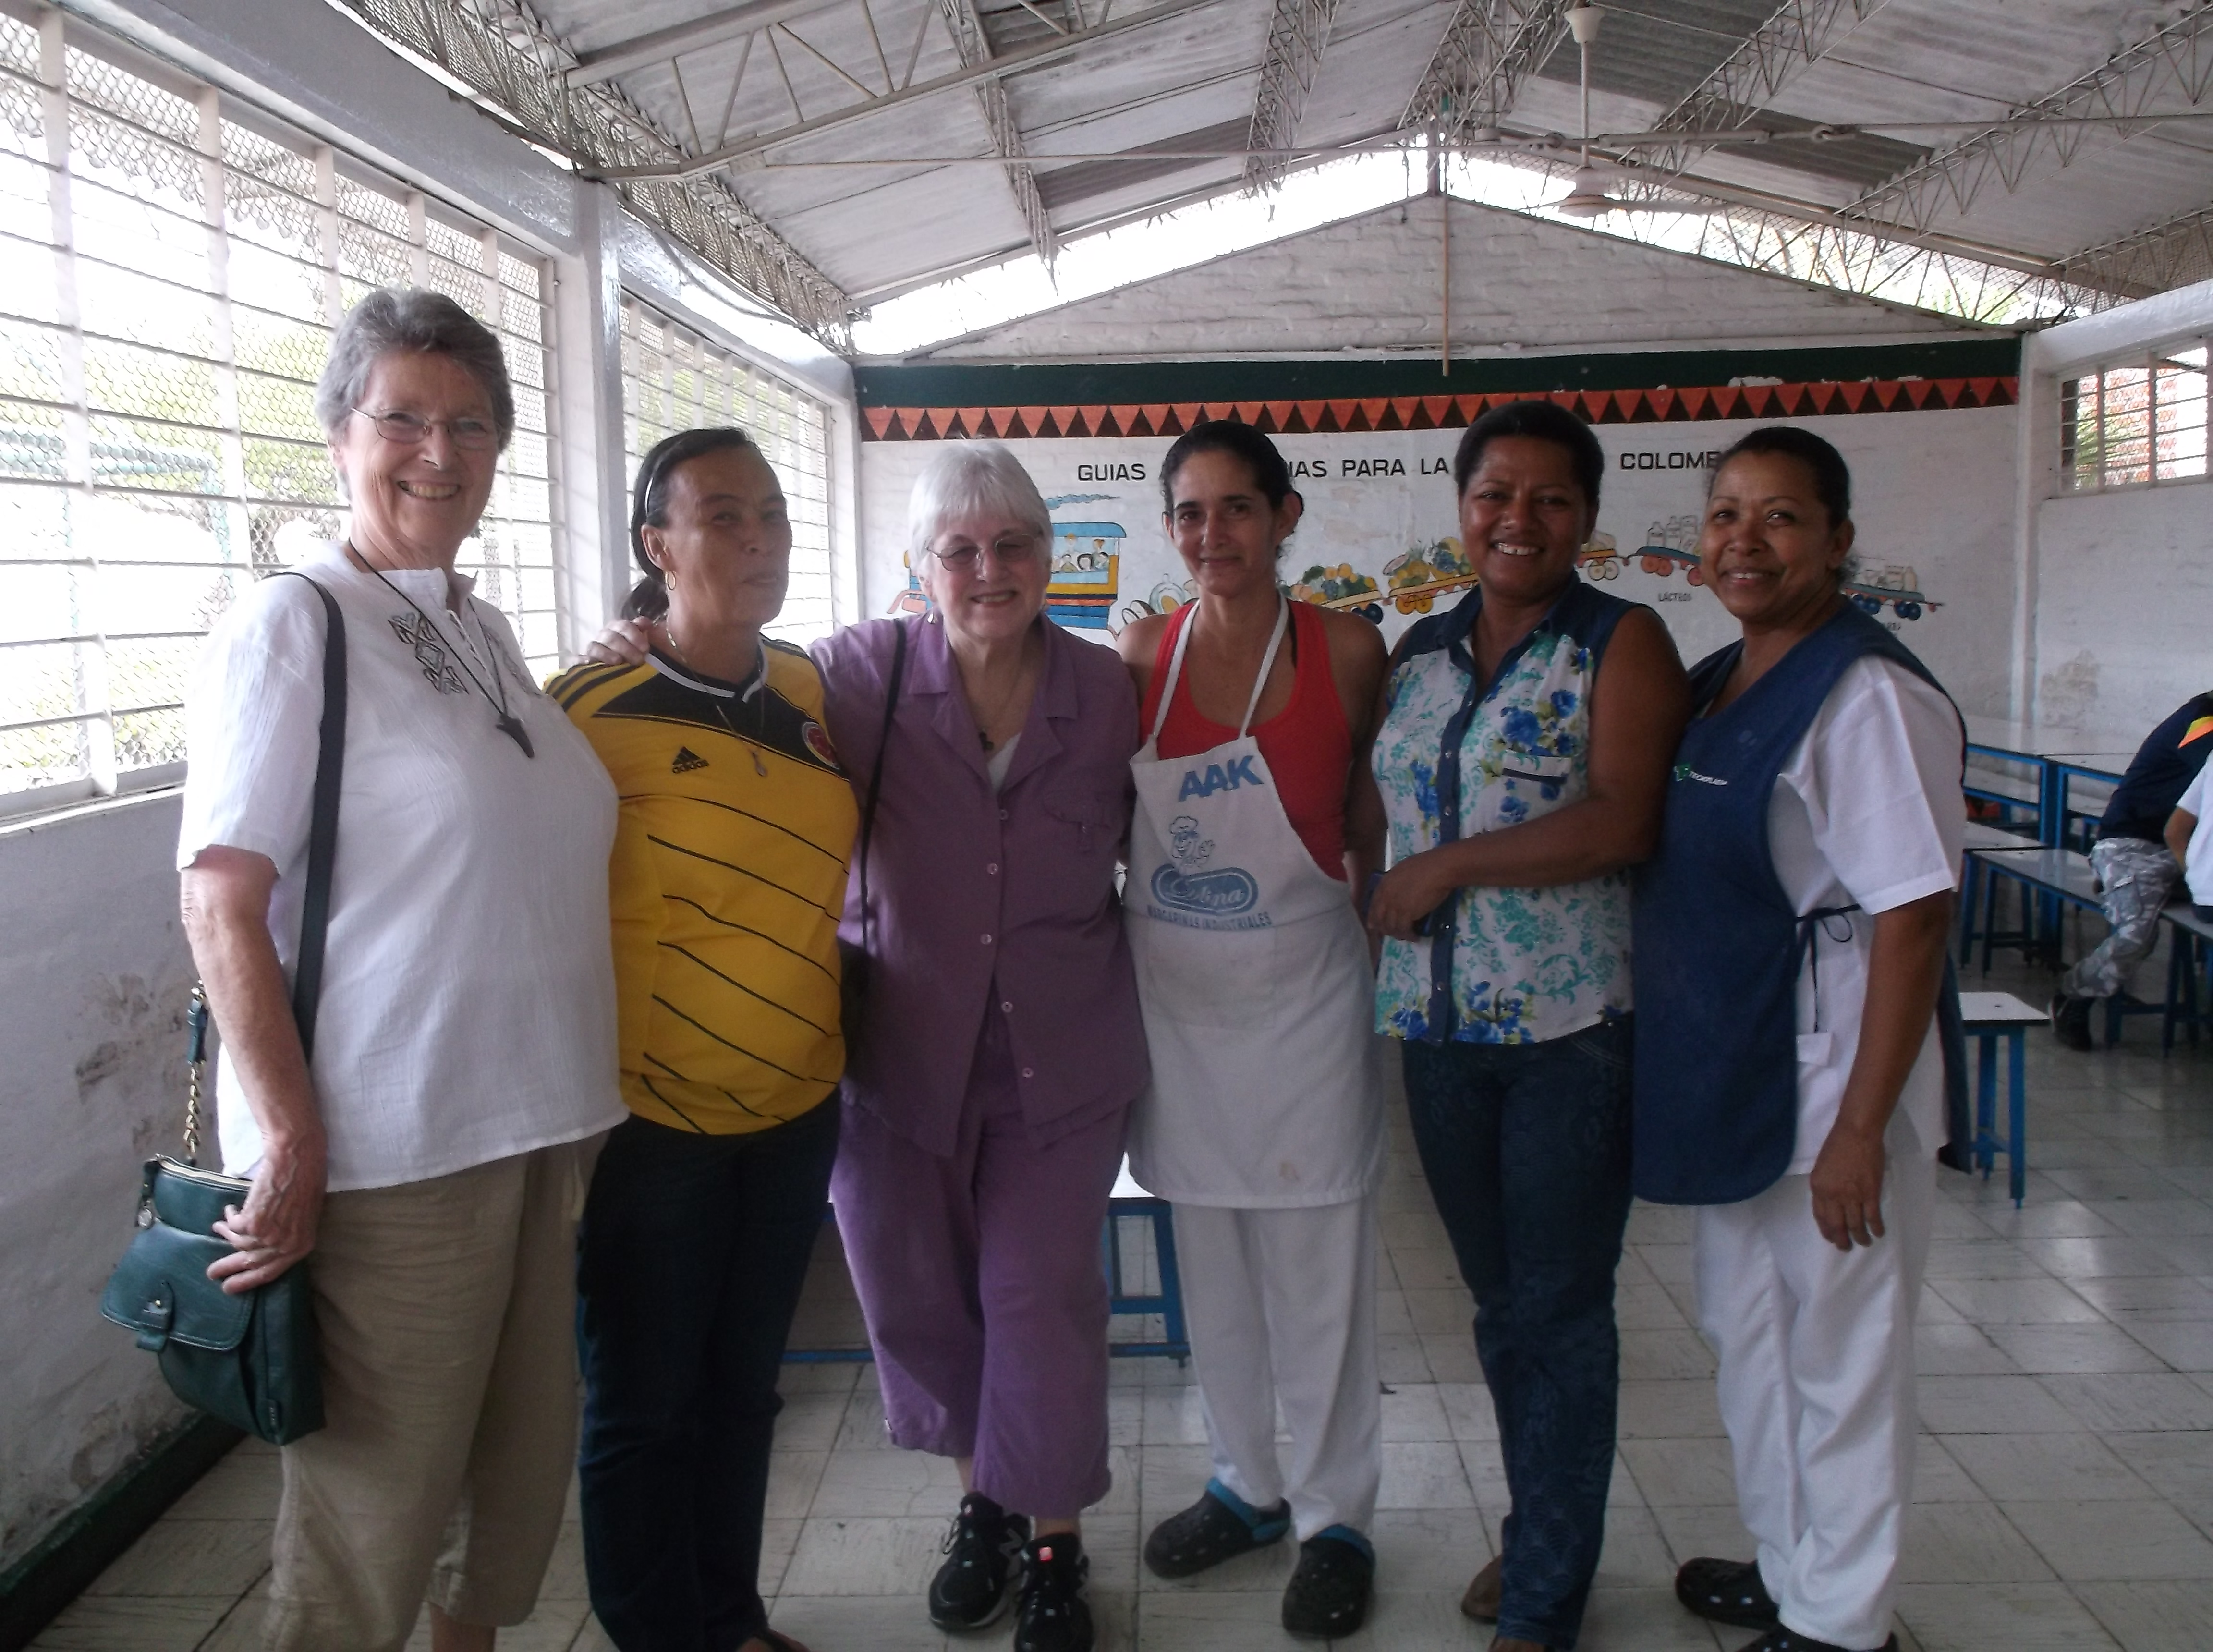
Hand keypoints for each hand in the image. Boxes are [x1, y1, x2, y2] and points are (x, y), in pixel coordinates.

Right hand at [208, 1129, 326, 1292]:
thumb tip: (264, 1245)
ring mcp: (268, 1236)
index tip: (232, 1287)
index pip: (271, 1272)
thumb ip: (286, 1234)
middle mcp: (286, 1246)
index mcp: (302, 1246)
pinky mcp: (252, 1222)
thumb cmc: (305, 1179)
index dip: (249, 1281)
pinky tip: (230, 1210)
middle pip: (251, 1264)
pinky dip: (229, 1218)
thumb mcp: (302, 1215)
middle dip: (229, 1269)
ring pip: (238, 1244)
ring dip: (226, 1235)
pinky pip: (233, 1226)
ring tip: (218, 1228)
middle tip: (212, 1274)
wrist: (297, 1157)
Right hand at [584, 617, 658, 664]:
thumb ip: (643, 630)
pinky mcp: (584, 661)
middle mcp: (605, 636)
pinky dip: (581, 660)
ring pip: (595, 647)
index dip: (635, 635)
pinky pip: (577, 658)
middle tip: (638, 660)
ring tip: (617, 661)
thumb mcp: (643, 642)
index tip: (646, 649)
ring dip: (606, 654)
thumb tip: (647, 623)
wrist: (623, 669)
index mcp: (619, 628)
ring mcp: (593, 648)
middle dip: (625, 648)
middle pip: (611, 637)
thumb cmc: (636, 653)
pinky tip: (588, 662)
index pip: (624, 626)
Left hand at [1365, 853, 1454, 942]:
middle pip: (1379, 919)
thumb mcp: (1403, 870)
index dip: (1373, 917)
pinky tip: (1415, 937)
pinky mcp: (1407, 914)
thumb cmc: (1426, 865)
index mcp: (1384, 884)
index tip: (1374, 926)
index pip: (1373, 905)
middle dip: (1384, 929)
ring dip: (1398, 934)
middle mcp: (1386, 896)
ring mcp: (1395, 906)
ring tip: (1405, 936)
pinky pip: (1404, 930)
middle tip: (1391, 934)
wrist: (1438, 869)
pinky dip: (1409, 935)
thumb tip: (1399, 889)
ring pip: (1391, 927)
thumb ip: (1396, 882)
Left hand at [1808, 1122, 1886, 1250]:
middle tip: (1845, 1248)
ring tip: (1864, 1243)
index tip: (1831, 1237)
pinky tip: (1878, 1233)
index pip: (1820, 1216)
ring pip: (1855, 1225)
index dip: (1826, 1230)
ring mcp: (1852, 1196)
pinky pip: (1872, 1217)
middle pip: (1836, 1225)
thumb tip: (1832, 1201)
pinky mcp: (1870, 1193)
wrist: (1856, 1132)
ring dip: (1860, 1237)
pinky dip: (1876, 1228)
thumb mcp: (1822, 1166)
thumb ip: (1825, 1185)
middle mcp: (1832, 1195)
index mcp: (1818, 1187)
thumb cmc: (1838, 1144)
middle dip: (1841, 1240)